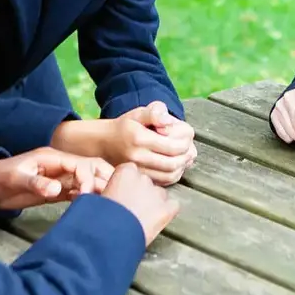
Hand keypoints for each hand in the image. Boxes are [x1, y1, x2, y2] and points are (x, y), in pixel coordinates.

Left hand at [0, 147, 113, 210]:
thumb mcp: (16, 178)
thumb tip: (57, 189)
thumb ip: (37, 182)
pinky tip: (91, 207)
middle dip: (104, 178)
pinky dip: (87, 198)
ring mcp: (60, 179)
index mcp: (54, 158)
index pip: (81, 164)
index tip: (88, 195)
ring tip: (108, 203)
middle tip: (113, 195)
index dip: (89, 178)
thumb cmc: (0, 178)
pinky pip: (78, 192)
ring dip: (99, 189)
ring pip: (88, 180)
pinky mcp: (57, 191)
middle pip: (91, 167)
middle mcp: (61, 166)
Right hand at [51, 101, 195, 185]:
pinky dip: (174, 175)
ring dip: (183, 166)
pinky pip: (163, 181)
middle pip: (174, 163)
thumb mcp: (138, 113)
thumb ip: (154, 112)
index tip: (188, 137)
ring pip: (170, 175)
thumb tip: (167, 121)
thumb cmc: (125, 126)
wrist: (104, 143)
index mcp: (140, 139)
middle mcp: (138, 157)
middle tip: (191, 149)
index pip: (173, 146)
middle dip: (187, 155)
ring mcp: (138, 170)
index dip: (186, 142)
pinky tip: (176, 165)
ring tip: (186, 157)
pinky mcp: (139, 178)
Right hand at [102, 162, 180, 244]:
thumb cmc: (100, 219)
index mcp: (125, 171)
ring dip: (153, 203)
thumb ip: (111, 189)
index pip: (131, 172)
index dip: (127, 185)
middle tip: (131, 209)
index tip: (122, 196)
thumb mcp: (99, 197)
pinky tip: (157, 221)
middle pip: (146, 183)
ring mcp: (157, 193)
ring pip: (159, 194)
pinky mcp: (167, 209)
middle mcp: (143, 178)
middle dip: (141, 194)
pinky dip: (167, 212)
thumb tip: (112, 194)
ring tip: (142, 218)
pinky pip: (173, 206)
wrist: (109, 236)